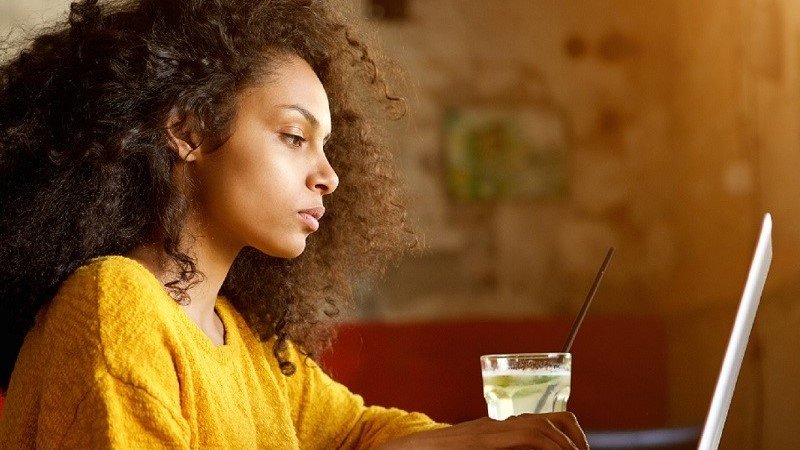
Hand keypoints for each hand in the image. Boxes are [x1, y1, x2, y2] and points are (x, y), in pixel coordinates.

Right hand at [378, 412, 588, 449]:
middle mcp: (499, 425)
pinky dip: (545, 446)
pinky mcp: (482, 440)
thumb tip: (535, 449)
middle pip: (551, 420)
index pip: (547, 420)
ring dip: (564, 445)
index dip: (571, 435)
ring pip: (539, 427)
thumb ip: (505, 449)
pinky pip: (522, 437)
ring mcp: (490, 431)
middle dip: (575, 440)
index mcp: (501, 429)